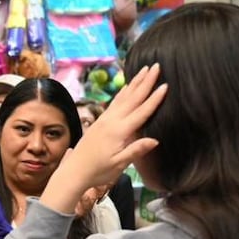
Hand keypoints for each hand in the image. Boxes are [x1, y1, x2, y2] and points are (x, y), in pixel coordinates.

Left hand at [43, 64, 165, 212]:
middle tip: (156, 66)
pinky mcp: (98, 122)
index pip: (141, 112)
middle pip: (132, 98)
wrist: (74, 172)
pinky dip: (122, 92)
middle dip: (145, 82)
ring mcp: (103, 120)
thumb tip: (155, 140)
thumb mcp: (118, 165)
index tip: (165, 84)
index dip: (154, 99)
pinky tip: (126, 87)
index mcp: (118, 131)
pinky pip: (114, 102)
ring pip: (122, 97)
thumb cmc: (97, 172)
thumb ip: (135, 151)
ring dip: (134, 83)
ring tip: (144, 70)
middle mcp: (111, 121)